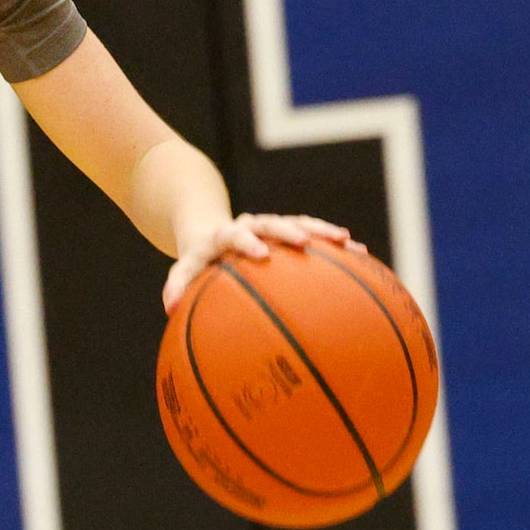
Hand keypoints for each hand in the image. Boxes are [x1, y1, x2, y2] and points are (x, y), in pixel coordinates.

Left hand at [163, 212, 355, 311]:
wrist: (210, 231)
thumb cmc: (199, 258)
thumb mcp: (186, 267)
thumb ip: (178, 284)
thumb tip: (168, 307)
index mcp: (224, 235)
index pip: (234, 234)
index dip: (246, 241)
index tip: (260, 253)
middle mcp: (251, 225)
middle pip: (270, 222)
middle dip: (288, 230)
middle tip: (305, 242)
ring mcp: (273, 226)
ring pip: (299, 223)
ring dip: (322, 232)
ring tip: (349, 243)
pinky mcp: (290, 231)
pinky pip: (315, 235)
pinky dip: (334, 245)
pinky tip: (361, 256)